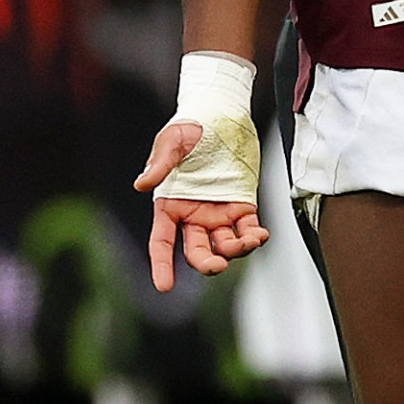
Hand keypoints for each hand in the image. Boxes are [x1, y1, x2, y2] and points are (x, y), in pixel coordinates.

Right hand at [132, 121, 267, 291]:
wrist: (219, 116)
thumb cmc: (188, 129)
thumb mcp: (171, 143)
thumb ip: (159, 164)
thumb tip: (141, 184)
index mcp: (170, 206)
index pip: (161, 242)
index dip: (162, 265)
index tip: (164, 286)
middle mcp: (193, 215)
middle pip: (197, 250)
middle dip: (206, 262)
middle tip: (217, 266)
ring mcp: (218, 212)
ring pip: (225, 243)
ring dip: (236, 250)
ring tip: (249, 242)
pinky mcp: (242, 204)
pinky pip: (247, 228)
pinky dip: (254, 236)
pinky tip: (261, 236)